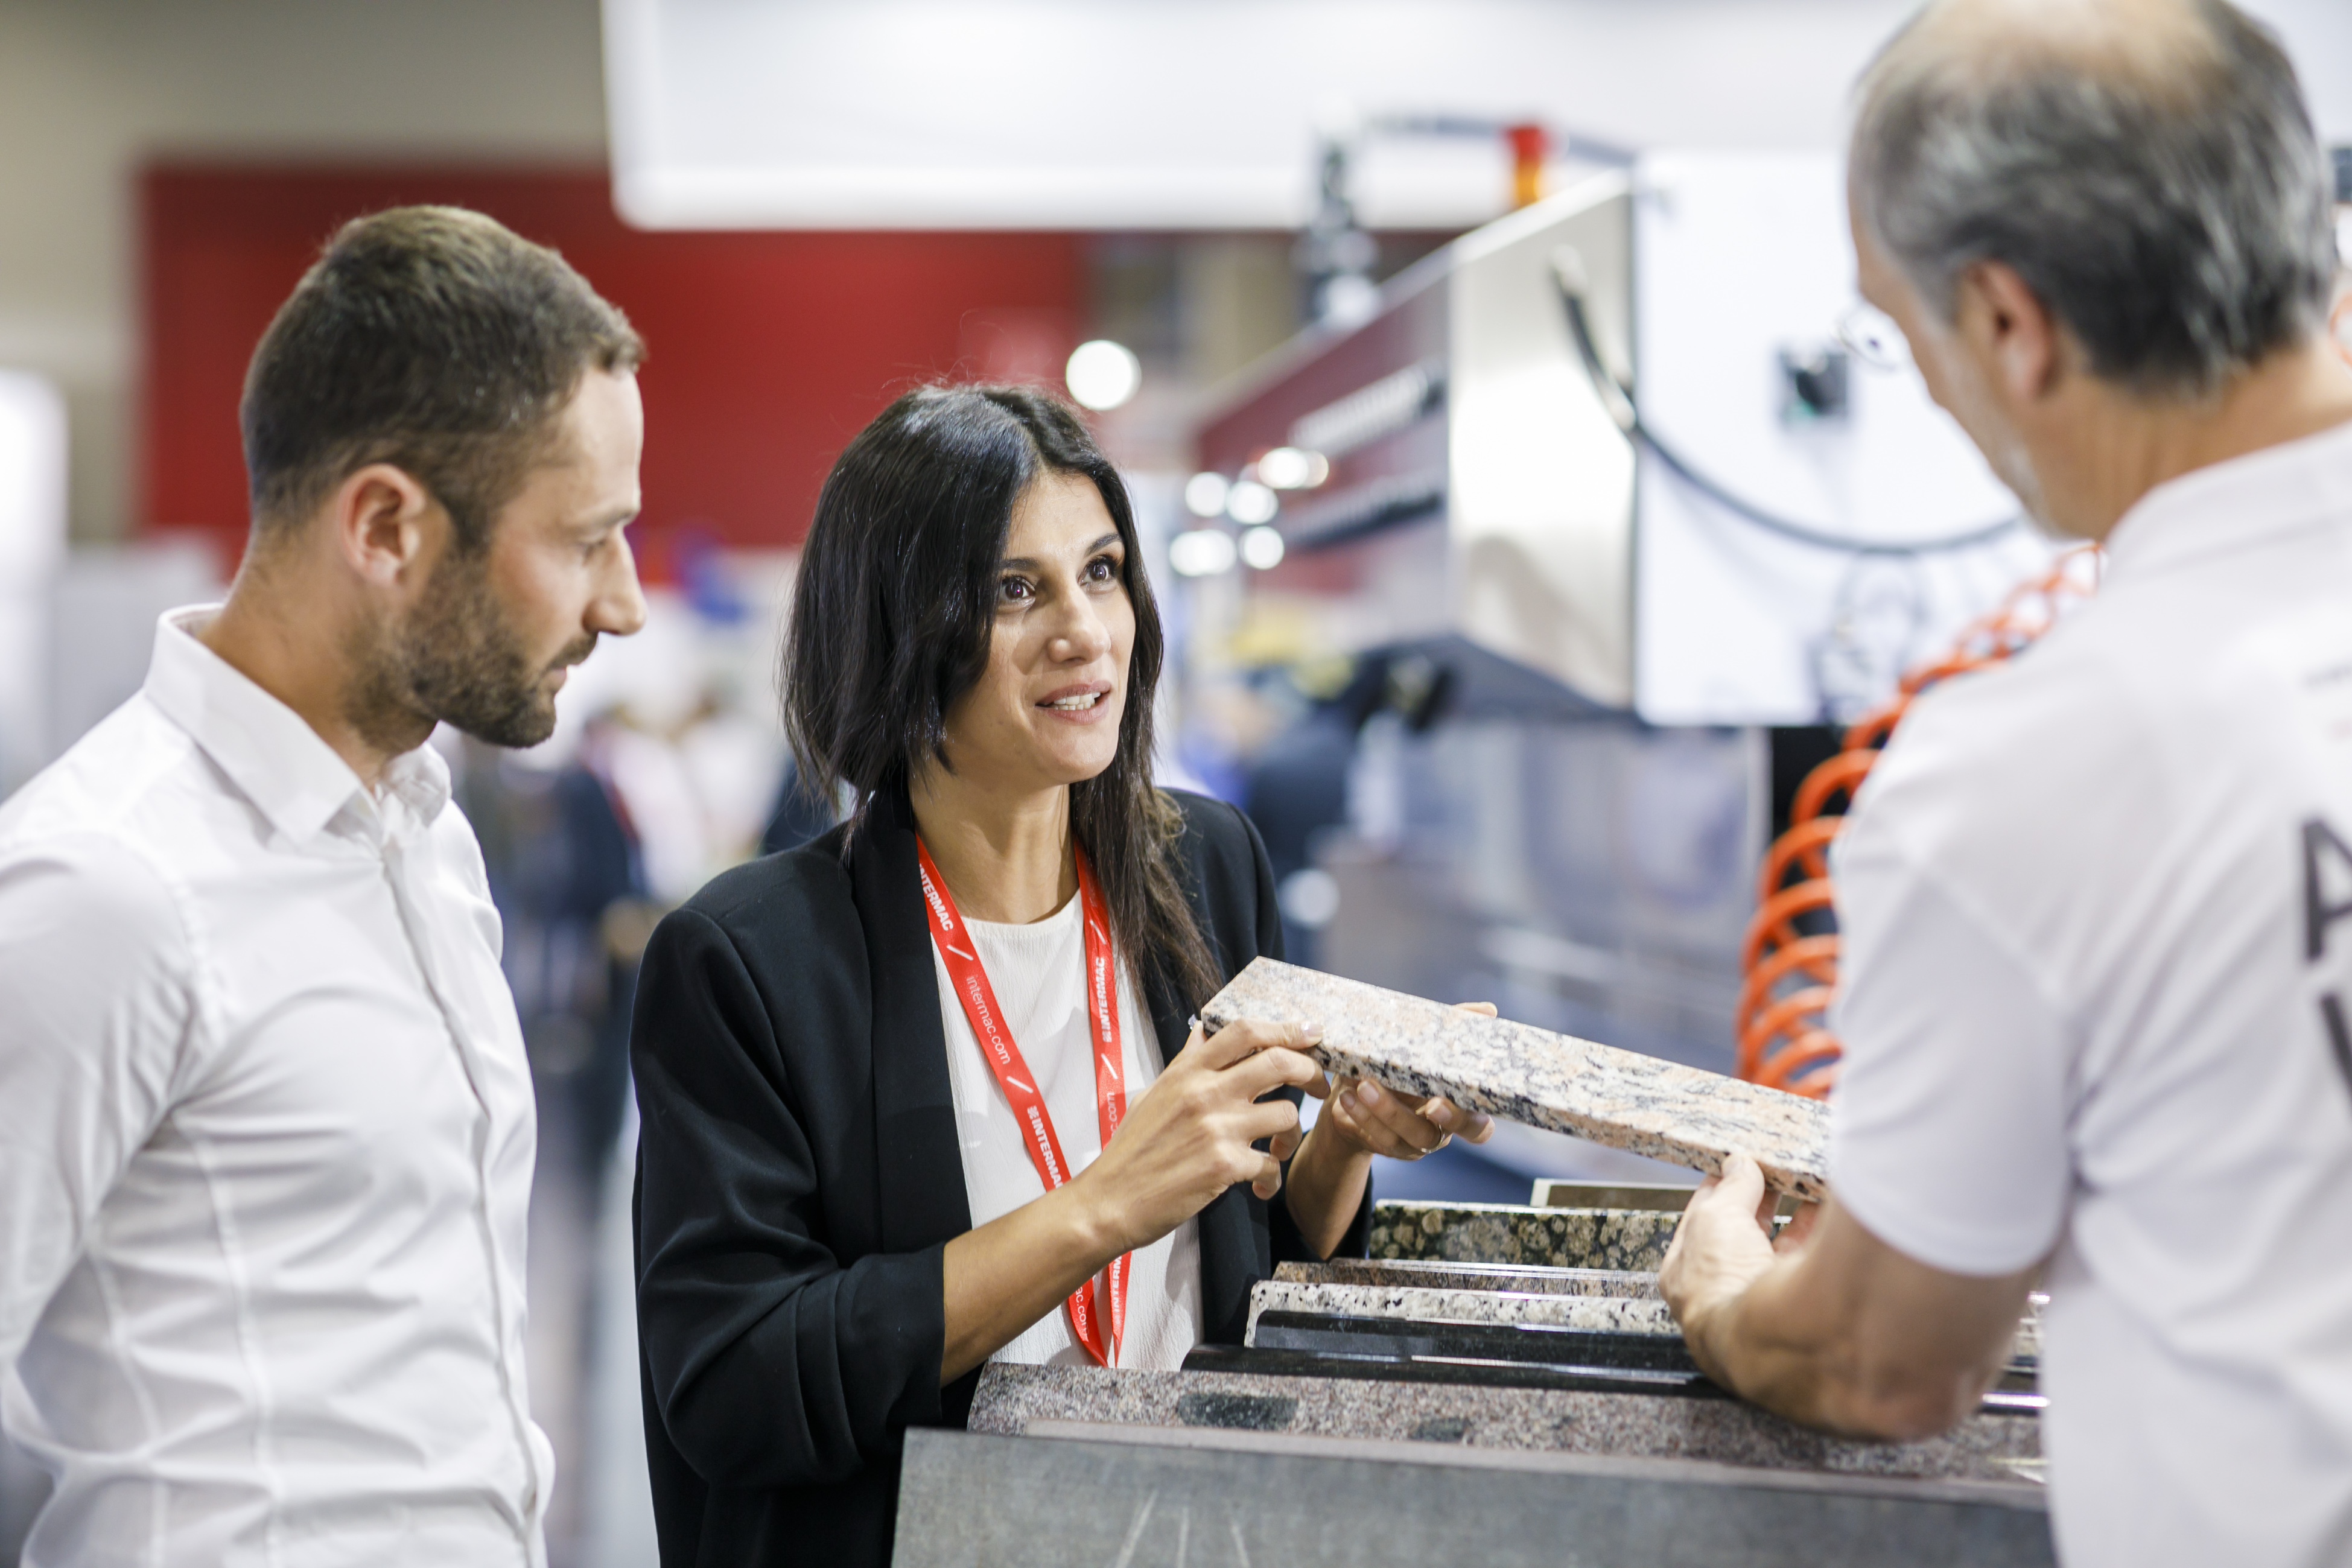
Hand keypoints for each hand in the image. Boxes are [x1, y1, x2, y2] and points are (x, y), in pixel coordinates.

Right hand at [1076, 1017, 1322, 1254]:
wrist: (1110, 1200)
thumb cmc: (1131, 1150)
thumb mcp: (1154, 1093)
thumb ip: (1186, 1064)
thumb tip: (1205, 1032)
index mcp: (1188, 1072)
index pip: (1244, 1031)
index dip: (1284, 1027)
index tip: (1309, 1032)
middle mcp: (1206, 1093)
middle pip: (1279, 1062)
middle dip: (1311, 1071)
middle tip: (1319, 1085)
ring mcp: (1218, 1129)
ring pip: (1286, 1114)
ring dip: (1291, 1133)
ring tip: (1278, 1148)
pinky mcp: (1225, 1166)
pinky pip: (1271, 1164)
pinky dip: (1271, 1177)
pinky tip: (1261, 1185)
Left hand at [1311, 1000, 1496, 1161]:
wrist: (1350, 1093)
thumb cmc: (1393, 1065)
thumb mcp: (1418, 1043)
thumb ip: (1451, 1027)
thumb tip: (1488, 1010)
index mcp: (1458, 1104)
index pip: (1481, 1122)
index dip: (1473, 1115)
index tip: (1456, 1095)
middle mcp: (1444, 1126)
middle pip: (1461, 1133)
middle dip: (1449, 1119)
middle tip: (1432, 1102)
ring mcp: (1417, 1142)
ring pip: (1414, 1136)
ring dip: (1389, 1111)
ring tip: (1364, 1085)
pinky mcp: (1390, 1146)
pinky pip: (1382, 1138)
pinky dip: (1364, 1116)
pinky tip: (1347, 1097)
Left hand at [1658, 1150, 1819, 1335]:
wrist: (1769, 1335)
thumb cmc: (1724, 1284)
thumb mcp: (1715, 1216)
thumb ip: (1730, 1188)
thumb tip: (1740, 1165)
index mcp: (1685, 1275)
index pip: (1699, 1222)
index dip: (1716, 1190)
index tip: (1734, 1167)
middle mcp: (1724, 1291)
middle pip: (1741, 1235)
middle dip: (1758, 1201)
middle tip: (1772, 1171)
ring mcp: (1763, 1297)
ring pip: (1778, 1245)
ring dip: (1791, 1212)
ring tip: (1800, 1181)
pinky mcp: (1801, 1300)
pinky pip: (1808, 1256)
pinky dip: (1817, 1228)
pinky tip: (1823, 1203)